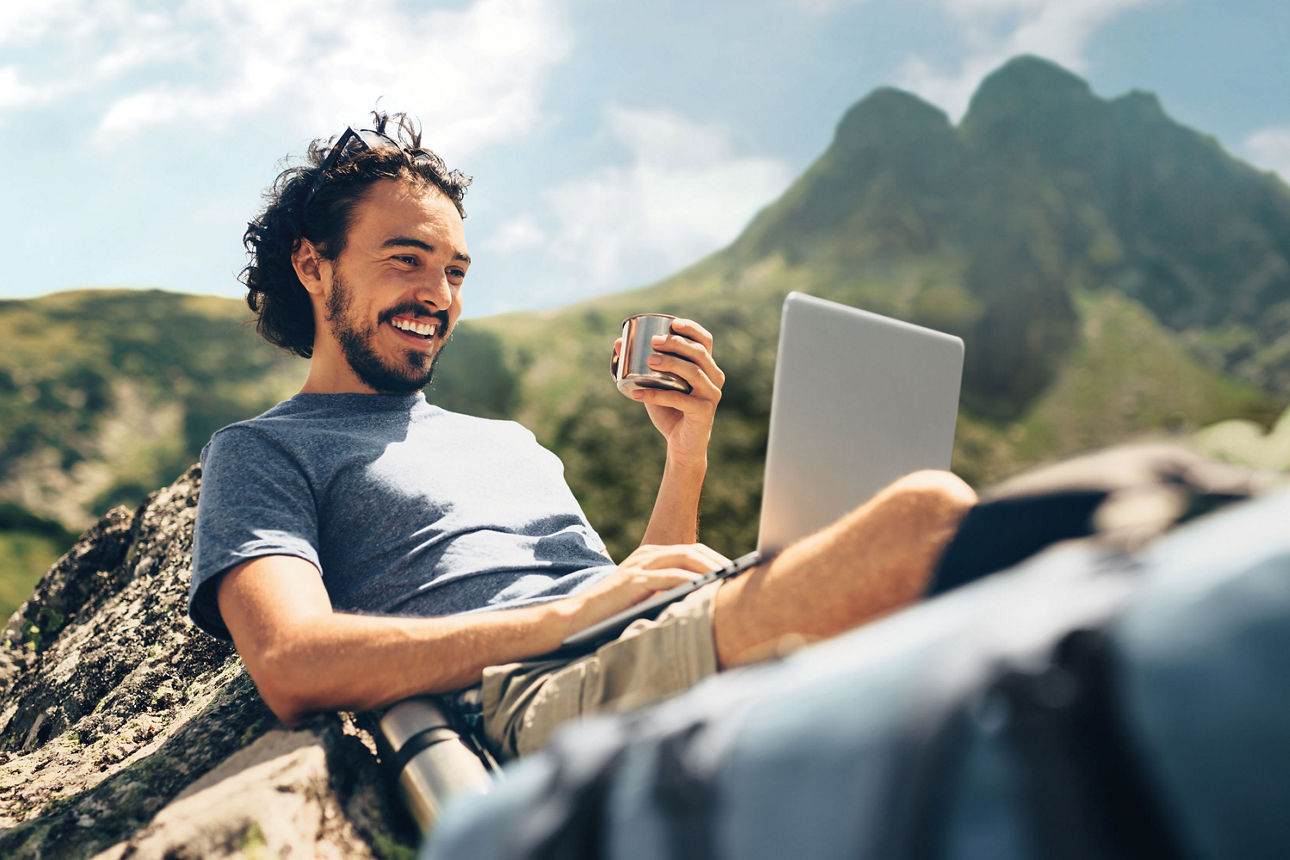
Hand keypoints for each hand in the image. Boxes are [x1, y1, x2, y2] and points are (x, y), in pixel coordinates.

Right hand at [563, 543, 732, 633]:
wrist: (576, 619)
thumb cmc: (613, 614)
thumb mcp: (647, 598)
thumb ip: (670, 593)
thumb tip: (707, 600)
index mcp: (652, 556)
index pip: (693, 551)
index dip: (718, 561)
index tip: (738, 575)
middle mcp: (648, 554)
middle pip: (695, 550)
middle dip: (721, 563)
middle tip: (742, 578)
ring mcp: (641, 564)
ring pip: (686, 558)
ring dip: (712, 569)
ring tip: (731, 582)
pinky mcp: (634, 580)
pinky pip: (671, 576)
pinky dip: (692, 581)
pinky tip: (707, 590)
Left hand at [610, 318, 724, 463]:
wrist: (681, 445)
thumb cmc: (669, 411)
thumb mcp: (655, 384)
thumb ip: (642, 365)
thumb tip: (618, 343)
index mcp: (707, 367)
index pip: (705, 341)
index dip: (691, 329)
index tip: (672, 323)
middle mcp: (714, 378)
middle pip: (699, 353)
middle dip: (676, 343)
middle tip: (653, 342)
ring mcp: (711, 395)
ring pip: (693, 372)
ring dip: (671, 364)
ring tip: (649, 361)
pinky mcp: (704, 412)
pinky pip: (680, 399)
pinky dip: (656, 395)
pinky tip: (637, 393)